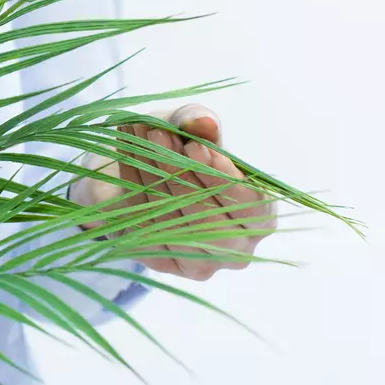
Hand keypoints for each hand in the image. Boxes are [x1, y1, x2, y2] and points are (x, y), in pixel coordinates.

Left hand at [71, 103, 275, 280]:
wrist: (138, 174)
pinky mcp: (158, 262)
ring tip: (137, 133)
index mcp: (258, 219)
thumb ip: (202, 123)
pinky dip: (131, 184)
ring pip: (170, 222)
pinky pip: (142, 225)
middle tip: (157, 134)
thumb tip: (204, 121)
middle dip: (179, 172)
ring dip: (150, 172)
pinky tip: (126, 152)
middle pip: (207, 219)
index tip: (196, 145)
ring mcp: (195, 263)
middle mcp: (233, 250)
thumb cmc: (181, 153)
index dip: (222, 177)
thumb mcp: (193, 130)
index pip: (248, 206)